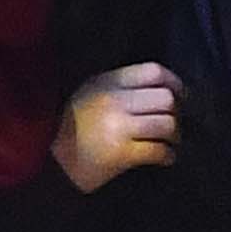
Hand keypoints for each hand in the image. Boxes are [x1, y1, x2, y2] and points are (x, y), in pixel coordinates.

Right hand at [57, 61, 181, 190]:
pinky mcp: (121, 153)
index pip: (153, 72)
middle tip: (173, 123)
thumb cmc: (72, 126)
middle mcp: (115, 101)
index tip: (180, 95)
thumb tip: (162, 89)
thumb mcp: (90, 92)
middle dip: (176, 112)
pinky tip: (165, 157)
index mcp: (108, 82)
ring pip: (166, 124)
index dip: (174, 82)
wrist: (50, 160)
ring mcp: (118, 127)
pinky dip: (167, 155)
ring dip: (174, 135)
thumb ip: (121, 85)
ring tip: (170, 142)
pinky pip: (158, 151)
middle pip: (165, 98)